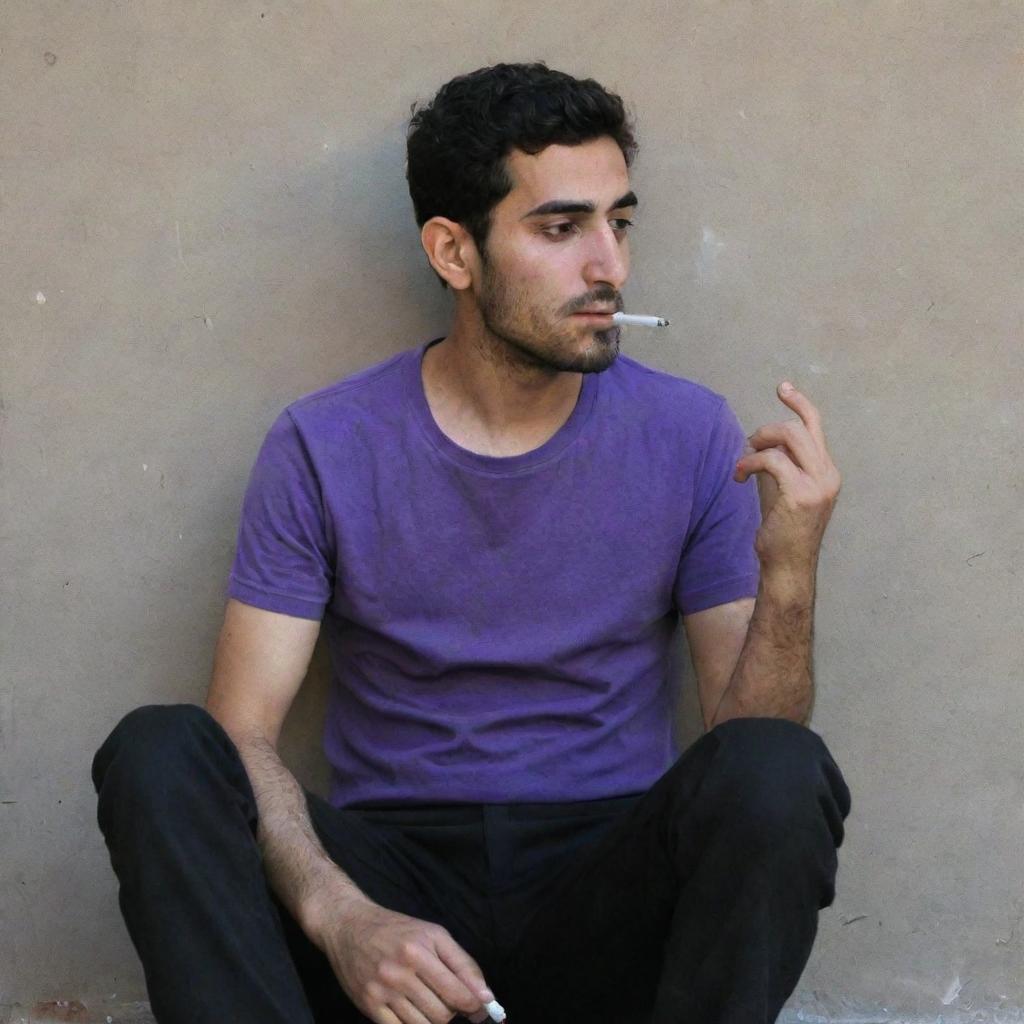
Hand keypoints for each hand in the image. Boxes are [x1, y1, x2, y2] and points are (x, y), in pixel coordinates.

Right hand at [320, 899, 494, 1023]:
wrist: (349, 926)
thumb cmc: (397, 929)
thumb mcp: (433, 934)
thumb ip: (462, 963)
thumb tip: (485, 996)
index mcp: (422, 948)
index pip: (458, 990)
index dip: (475, 1005)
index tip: (480, 1009)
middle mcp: (402, 969)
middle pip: (442, 1013)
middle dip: (452, 1012)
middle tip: (448, 1000)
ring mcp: (383, 989)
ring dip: (433, 1020)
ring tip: (429, 1003)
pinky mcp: (368, 1005)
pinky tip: (412, 1012)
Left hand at [734, 381, 841, 573]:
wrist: (787, 566)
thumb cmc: (781, 531)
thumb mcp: (781, 490)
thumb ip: (779, 464)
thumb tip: (761, 441)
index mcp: (827, 471)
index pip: (816, 426)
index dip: (799, 403)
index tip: (783, 387)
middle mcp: (828, 474)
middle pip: (799, 427)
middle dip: (767, 428)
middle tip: (748, 444)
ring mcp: (818, 484)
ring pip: (789, 437)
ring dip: (759, 442)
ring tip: (743, 462)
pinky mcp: (801, 494)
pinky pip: (772, 460)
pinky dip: (750, 462)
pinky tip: (739, 476)